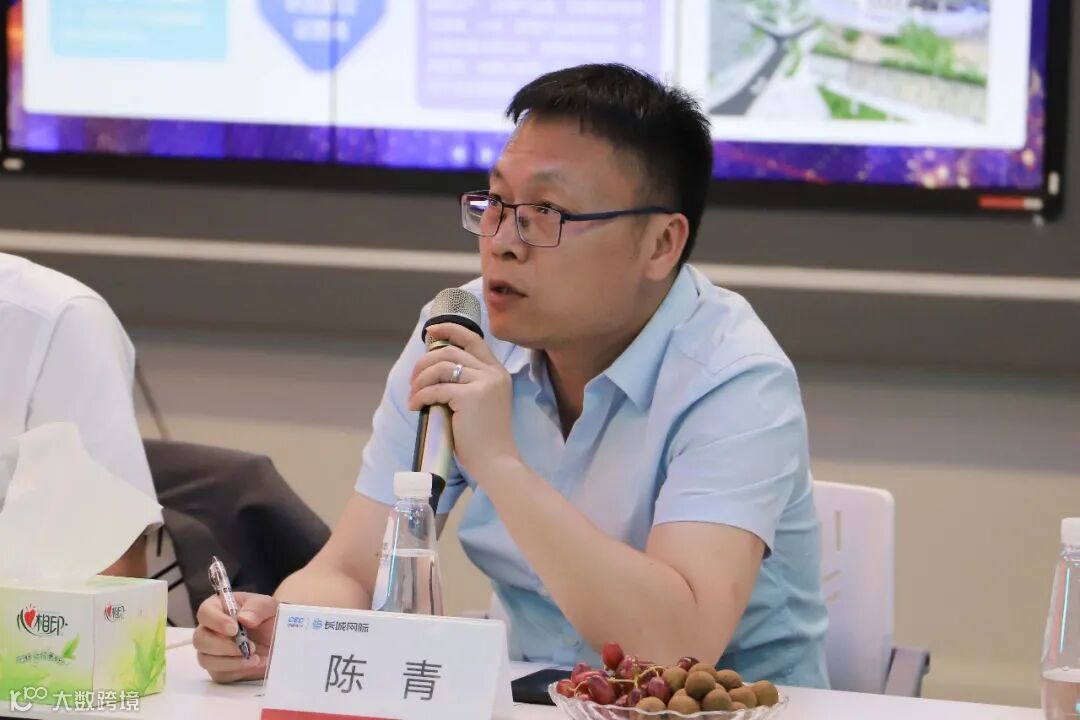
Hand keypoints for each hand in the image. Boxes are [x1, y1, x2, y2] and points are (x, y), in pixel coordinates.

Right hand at [194, 592, 277, 682]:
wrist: (279, 640)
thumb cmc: (269, 619)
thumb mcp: (269, 607)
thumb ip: (257, 607)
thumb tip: (243, 618)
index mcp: (219, 608)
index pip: (205, 612)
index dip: (216, 621)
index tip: (234, 629)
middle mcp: (210, 630)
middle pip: (200, 639)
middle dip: (224, 645)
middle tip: (250, 647)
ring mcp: (211, 651)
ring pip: (206, 659)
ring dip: (231, 661)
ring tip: (256, 657)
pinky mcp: (218, 669)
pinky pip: (219, 673)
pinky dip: (237, 670)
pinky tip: (255, 663)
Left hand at [408, 323, 518, 477]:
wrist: (497, 461)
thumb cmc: (485, 438)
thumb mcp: (482, 402)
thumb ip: (467, 383)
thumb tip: (434, 371)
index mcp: (498, 372)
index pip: (473, 339)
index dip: (449, 330)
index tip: (430, 331)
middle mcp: (493, 373)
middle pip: (450, 352)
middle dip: (424, 362)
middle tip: (413, 379)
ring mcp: (483, 383)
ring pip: (440, 367)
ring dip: (420, 380)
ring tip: (413, 395)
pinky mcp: (470, 397)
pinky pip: (436, 389)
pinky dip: (421, 396)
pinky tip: (416, 406)